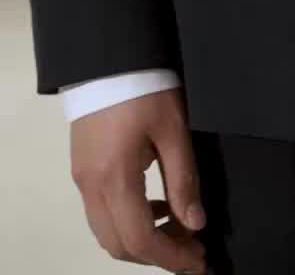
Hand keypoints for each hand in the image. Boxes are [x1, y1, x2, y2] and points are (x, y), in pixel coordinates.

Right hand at [70, 87, 207, 272]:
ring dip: (141, 241)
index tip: (199, 261)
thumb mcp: (173, 129)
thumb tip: (195, 223)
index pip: (141, 240)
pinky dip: (127, 222)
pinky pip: (101, 213)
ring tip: (178, 229)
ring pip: (107, 233)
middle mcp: (91, 188)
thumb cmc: (145, 86)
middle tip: (192, 249)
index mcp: (115, 179)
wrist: (108, 55)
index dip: (171, 258)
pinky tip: (155, 206)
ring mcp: (82, 180)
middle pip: (119, 245)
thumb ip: (183, 179)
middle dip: (157, 255)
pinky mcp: (81, 169)